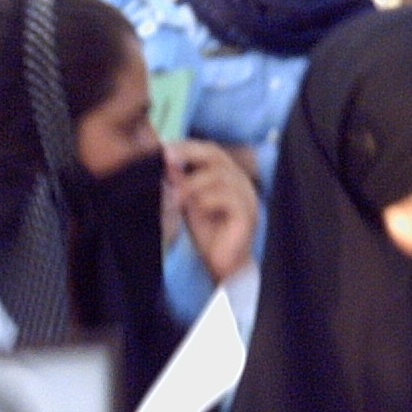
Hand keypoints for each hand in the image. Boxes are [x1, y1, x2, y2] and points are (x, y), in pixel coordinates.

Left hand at [169, 140, 259, 281]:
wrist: (223, 265)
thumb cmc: (208, 234)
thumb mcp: (188, 203)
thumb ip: (181, 183)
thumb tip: (167, 161)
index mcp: (228, 175)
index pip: (209, 150)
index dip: (186, 146)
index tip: (162, 148)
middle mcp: (241, 182)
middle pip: (216, 155)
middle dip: (188, 154)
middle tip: (167, 158)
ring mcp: (247, 197)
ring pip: (220, 176)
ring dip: (193, 182)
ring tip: (175, 195)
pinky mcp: (248, 215)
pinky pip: (229, 198)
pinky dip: (208, 200)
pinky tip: (195, 209)